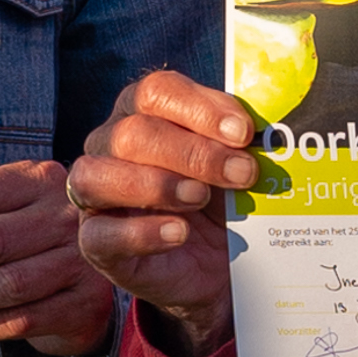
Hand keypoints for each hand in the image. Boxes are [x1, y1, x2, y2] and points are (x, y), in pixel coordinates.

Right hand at [68, 71, 256, 356]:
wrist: (221, 264)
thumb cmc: (223, 197)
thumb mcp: (236, 163)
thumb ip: (241, 141)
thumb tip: (262, 132)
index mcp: (142, 111)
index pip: (155, 91)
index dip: (199, 108)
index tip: (244, 133)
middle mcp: (109, 145)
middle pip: (132, 133)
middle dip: (194, 153)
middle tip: (242, 173)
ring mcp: (95, 195)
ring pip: (96, 176)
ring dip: (157, 185)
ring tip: (201, 198)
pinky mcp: (96, 243)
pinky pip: (99, 234)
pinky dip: (141, 233)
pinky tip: (180, 233)